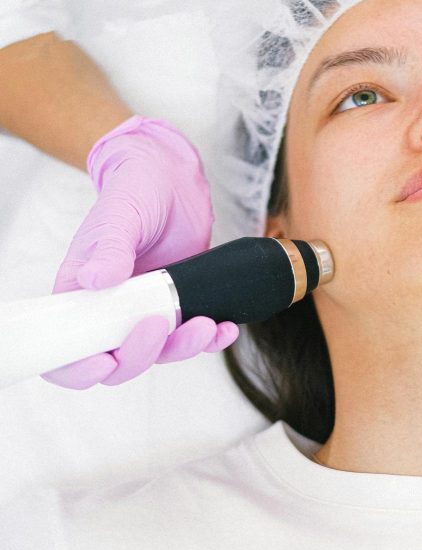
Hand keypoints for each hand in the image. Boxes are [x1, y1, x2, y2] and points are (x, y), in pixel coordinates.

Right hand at [41, 115, 239, 388]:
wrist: (173, 180)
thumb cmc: (134, 191)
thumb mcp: (120, 215)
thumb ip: (109, 248)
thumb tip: (93, 281)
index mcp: (80, 293)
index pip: (67, 348)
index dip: (78, 369)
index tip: (104, 362)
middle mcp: (111, 310)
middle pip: (117, 360)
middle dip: (139, 355)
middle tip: (160, 324)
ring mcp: (145, 312)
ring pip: (159, 354)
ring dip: (182, 348)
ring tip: (206, 326)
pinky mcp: (178, 307)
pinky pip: (192, 337)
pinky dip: (210, 340)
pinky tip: (225, 329)